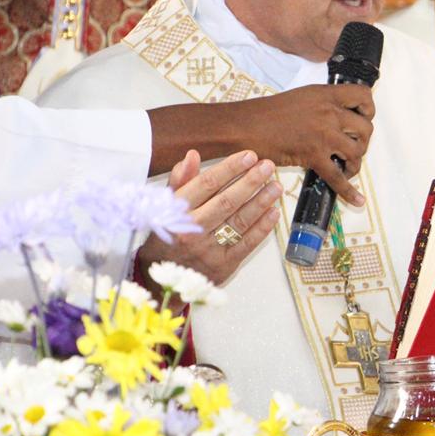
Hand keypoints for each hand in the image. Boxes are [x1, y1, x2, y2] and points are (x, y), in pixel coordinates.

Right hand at [139, 149, 281, 296]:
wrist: (159, 280)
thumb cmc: (166, 236)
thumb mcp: (164, 208)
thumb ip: (181, 181)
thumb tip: (192, 155)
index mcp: (176, 212)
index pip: (206, 184)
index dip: (230, 168)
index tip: (249, 156)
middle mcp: (192, 230)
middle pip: (226, 201)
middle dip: (250, 181)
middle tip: (267, 167)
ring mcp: (208, 249)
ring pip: (239, 221)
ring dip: (261, 201)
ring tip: (275, 186)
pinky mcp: (222, 265)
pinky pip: (246, 243)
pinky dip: (262, 227)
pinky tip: (273, 212)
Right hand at [148, 84, 373, 206]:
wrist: (245, 127)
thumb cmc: (268, 113)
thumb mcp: (302, 98)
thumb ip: (324, 104)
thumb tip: (340, 115)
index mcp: (326, 95)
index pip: (363, 96)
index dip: (368, 109)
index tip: (363, 118)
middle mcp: (329, 113)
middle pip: (365, 128)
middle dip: (363, 141)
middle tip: (352, 147)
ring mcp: (323, 134)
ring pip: (357, 152)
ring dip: (355, 162)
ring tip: (346, 166)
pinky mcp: (314, 156)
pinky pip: (339, 177)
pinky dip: (350, 191)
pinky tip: (357, 200)